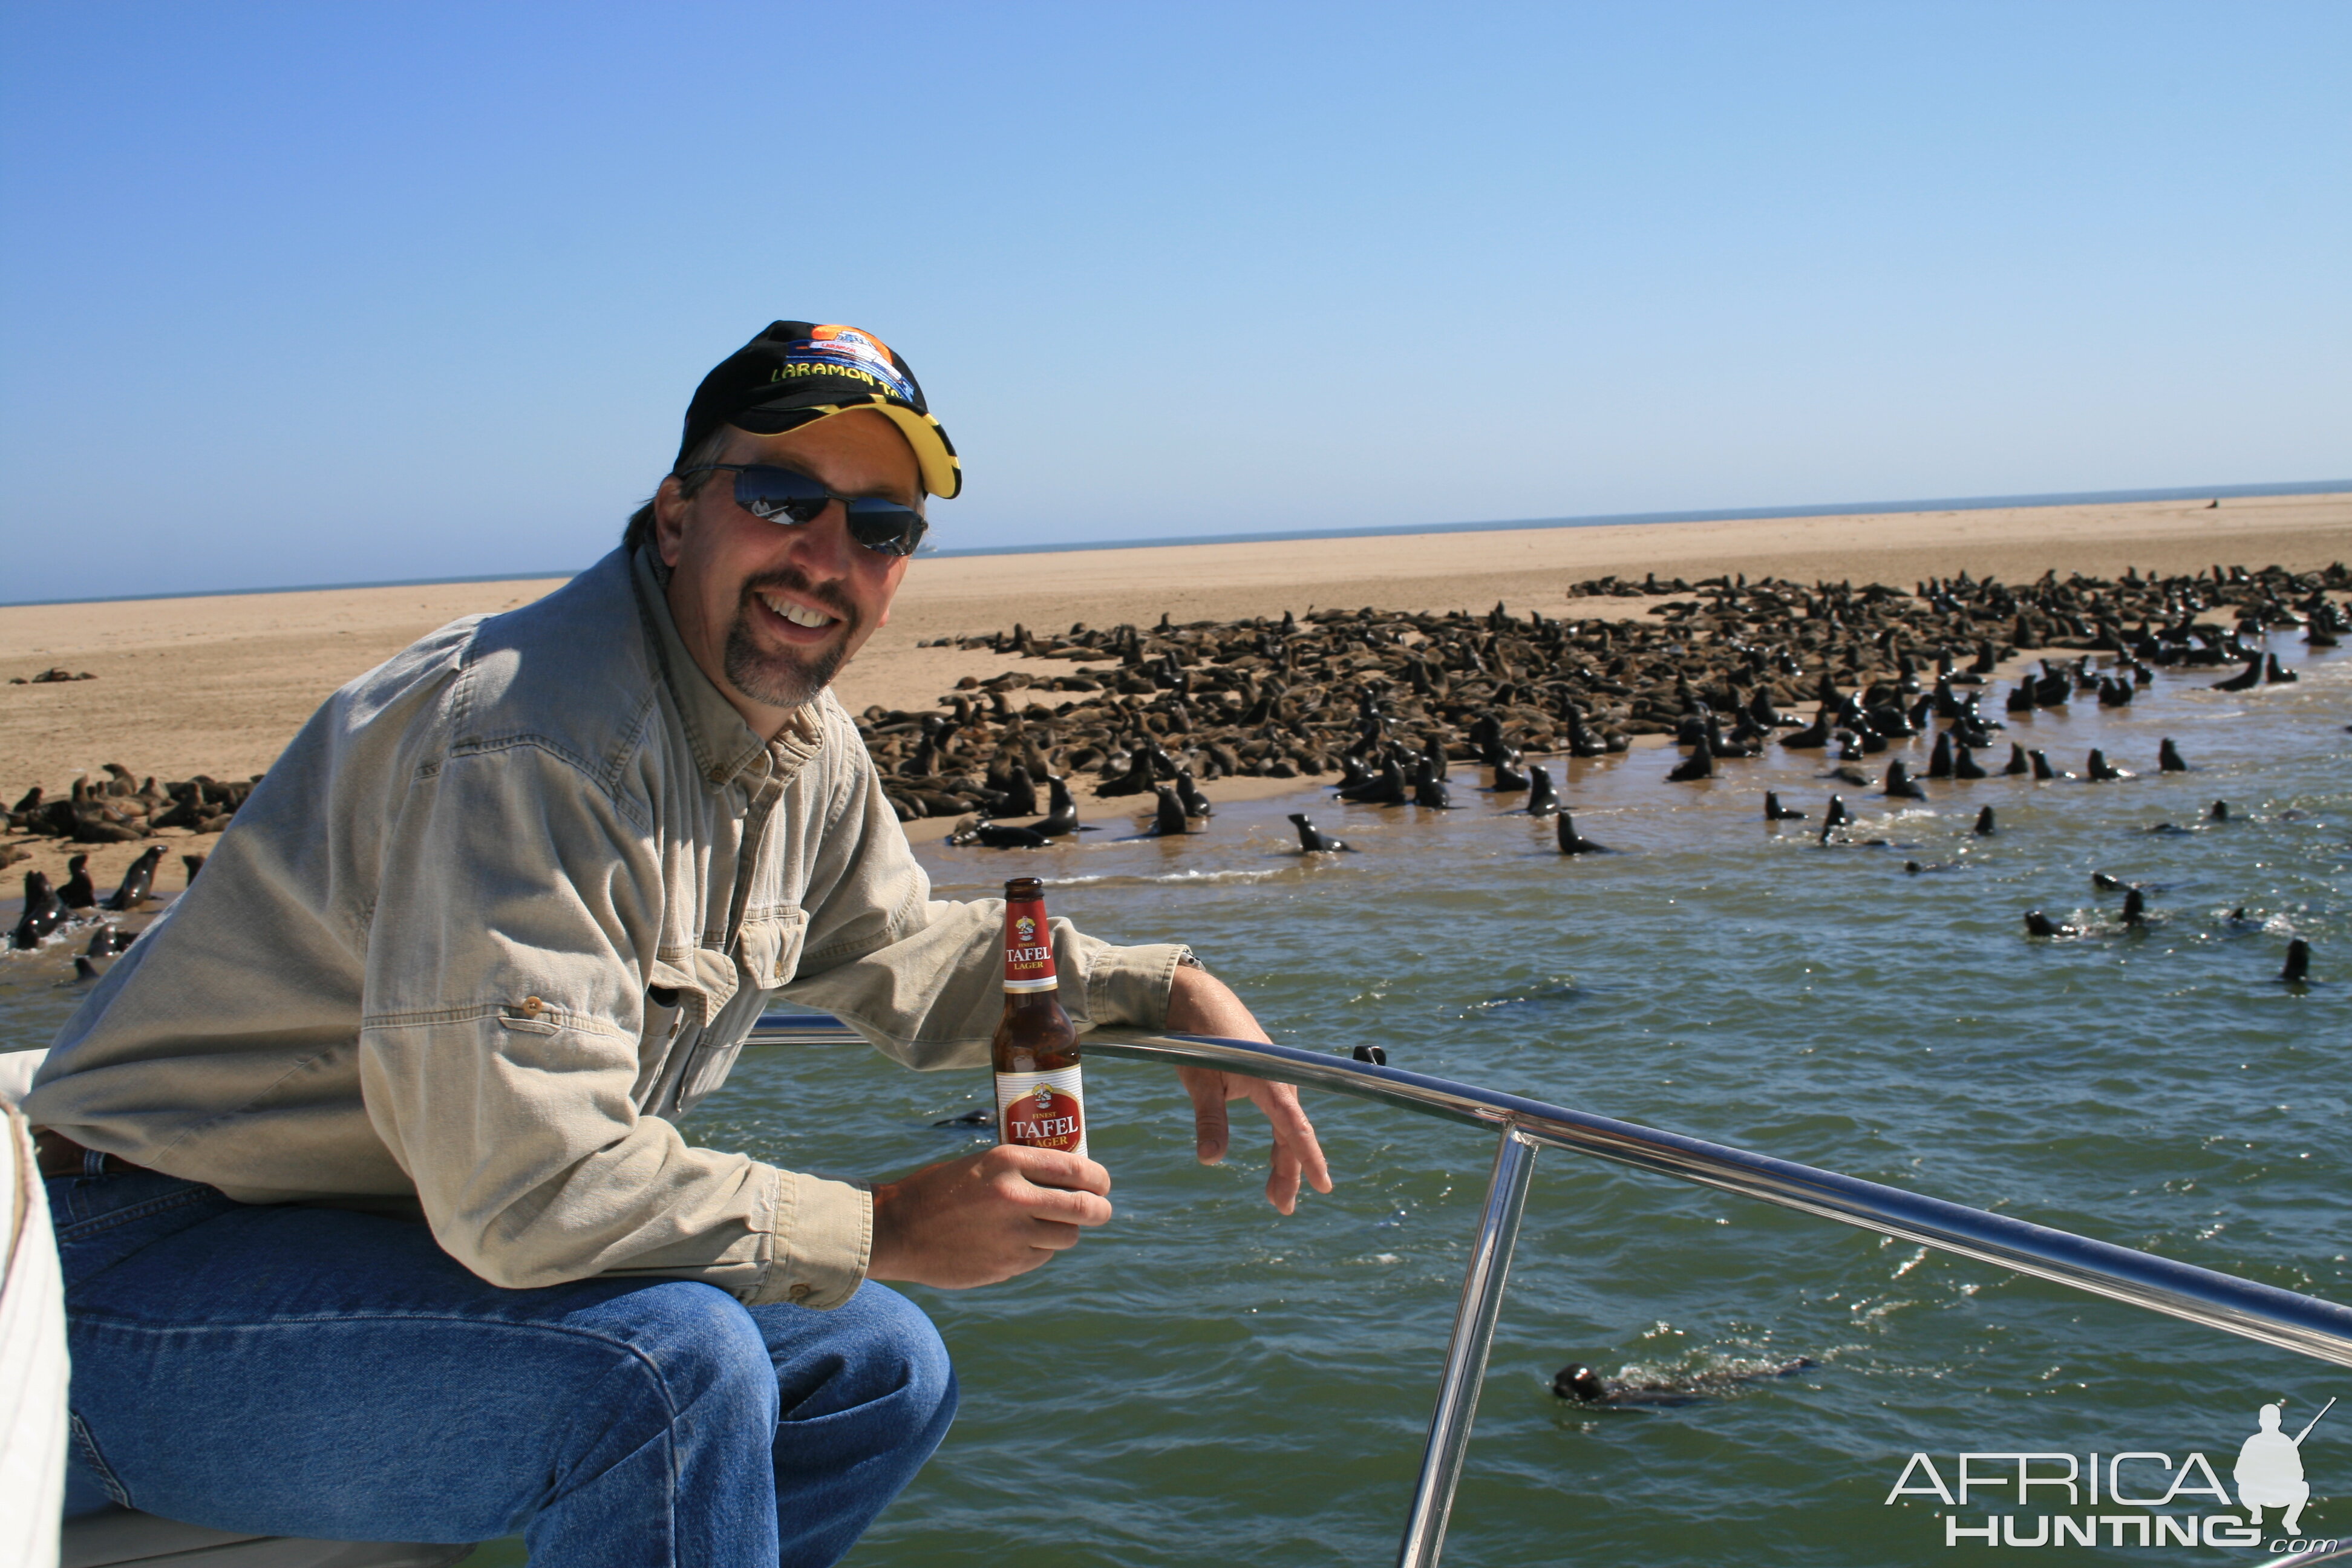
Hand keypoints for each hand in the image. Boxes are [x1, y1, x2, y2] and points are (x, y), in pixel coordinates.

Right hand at [866, 1144, 1112, 1288]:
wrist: (896, 1230)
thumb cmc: (938, 1190)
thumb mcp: (982, 1164)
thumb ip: (1022, 1171)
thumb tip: (1068, 1180)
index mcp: (1008, 1161)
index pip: (1075, 1167)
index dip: (1098, 1178)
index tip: (1102, 1183)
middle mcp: (1015, 1197)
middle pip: (1084, 1208)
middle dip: (1099, 1210)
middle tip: (1099, 1209)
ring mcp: (1011, 1236)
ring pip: (1067, 1237)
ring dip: (1065, 1232)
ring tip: (1052, 1226)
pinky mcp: (1005, 1266)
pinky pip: (1041, 1258)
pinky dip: (1039, 1251)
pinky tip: (1020, 1242)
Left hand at [1167, 964, 1334, 1213]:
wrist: (1199, 1000)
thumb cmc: (1198, 1040)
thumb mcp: (1199, 1080)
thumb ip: (1209, 1119)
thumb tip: (1211, 1161)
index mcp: (1270, 1082)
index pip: (1294, 1129)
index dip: (1309, 1160)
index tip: (1324, 1186)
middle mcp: (1280, 1082)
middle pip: (1292, 1135)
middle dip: (1291, 1173)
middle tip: (1283, 1208)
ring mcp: (1275, 1080)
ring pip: (1287, 1128)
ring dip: (1284, 1161)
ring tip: (1275, 1196)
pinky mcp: (1267, 1078)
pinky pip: (1280, 1117)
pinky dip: (1279, 1141)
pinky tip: (1275, 1159)